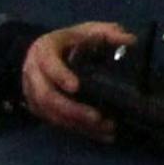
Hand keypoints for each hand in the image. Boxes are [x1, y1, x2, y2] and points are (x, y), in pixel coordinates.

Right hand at [21, 21, 134, 141]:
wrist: (42, 53)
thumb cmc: (69, 40)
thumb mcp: (88, 30)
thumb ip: (108, 33)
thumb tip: (130, 40)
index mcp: (44, 51)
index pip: (48, 65)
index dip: (60, 76)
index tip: (76, 86)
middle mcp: (34, 74)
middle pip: (47, 97)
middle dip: (72, 109)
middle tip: (97, 117)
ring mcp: (33, 94)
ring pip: (51, 114)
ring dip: (77, 124)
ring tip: (105, 129)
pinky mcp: (39, 109)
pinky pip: (56, 122)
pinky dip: (77, 130)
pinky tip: (99, 134)